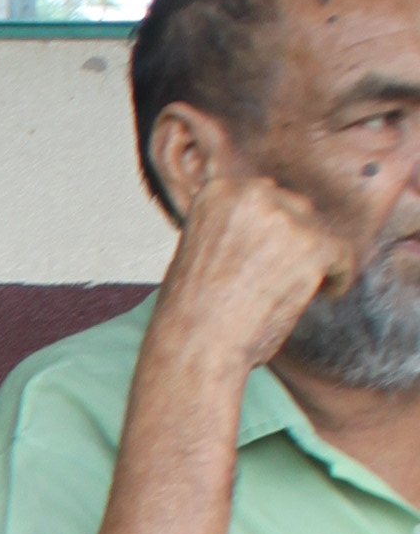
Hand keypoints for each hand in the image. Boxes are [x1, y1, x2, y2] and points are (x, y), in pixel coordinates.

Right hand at [148, 129, 356, 377]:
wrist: (196, 342)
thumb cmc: (191, 310)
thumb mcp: (199, 247)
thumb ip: (232, 227)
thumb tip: (268, 232)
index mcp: (218, 191)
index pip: (262, 197)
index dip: (269, 228)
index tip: (269, 254)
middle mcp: (251, 193)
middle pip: (293, 208)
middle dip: (291, 241)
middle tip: (283, 275)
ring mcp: (284, 218)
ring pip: (316, 232)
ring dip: (311, 259)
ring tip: (295, 290)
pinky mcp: (312, 246)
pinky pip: (342, 254)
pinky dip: (338, 276)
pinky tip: (325, 293)